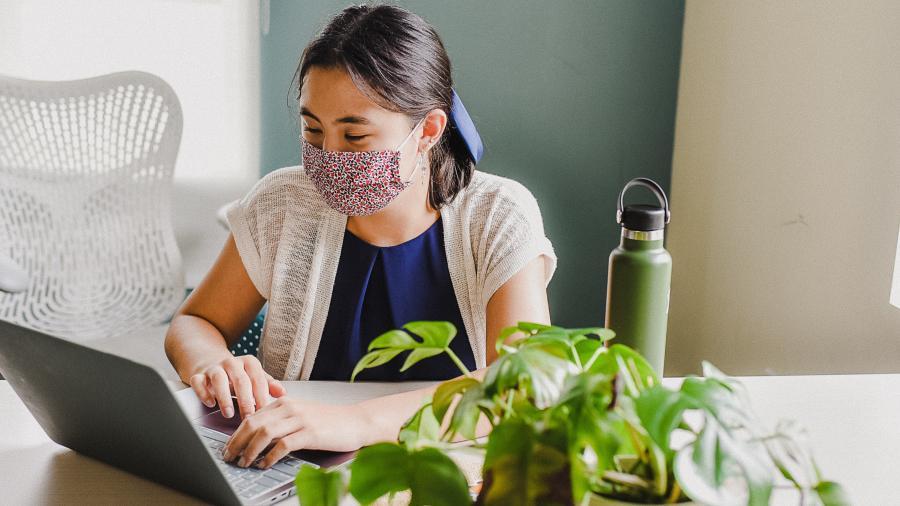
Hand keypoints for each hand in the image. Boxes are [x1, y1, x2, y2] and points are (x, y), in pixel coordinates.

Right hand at [189, 355, 285, 418]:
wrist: (213, 364)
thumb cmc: (239, 375)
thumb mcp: (255, 377)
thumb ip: (269, 385)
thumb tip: (283, 393)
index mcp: (249, 362)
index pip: (258, 378)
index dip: (261, 395)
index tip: (264, 411)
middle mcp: (232, 362)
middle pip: (240, 379)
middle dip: (245, 399)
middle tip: (248, 416)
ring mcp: (214, 368)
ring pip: (219, 379)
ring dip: (224, 397)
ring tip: (229, 413)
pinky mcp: (199, 374)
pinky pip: (198, 381)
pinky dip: (203, 392)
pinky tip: (210, 403)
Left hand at [222, 397, 369, 468]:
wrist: (356, 421)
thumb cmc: (330, 421)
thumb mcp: (301, 416)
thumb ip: (281, 421)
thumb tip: (257, 437)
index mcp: (285, 402)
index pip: (252, 416)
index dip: (236, 434)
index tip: (229, 448)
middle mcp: (290, 407)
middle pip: (253, 423)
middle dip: (237, 442)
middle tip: (230, 457)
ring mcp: (301, 419)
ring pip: (264, 432)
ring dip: (250, 450)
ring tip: (244, 462)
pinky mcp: (311, 433)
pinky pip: (284, 444)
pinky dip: (270, 456)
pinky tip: (266, 464)